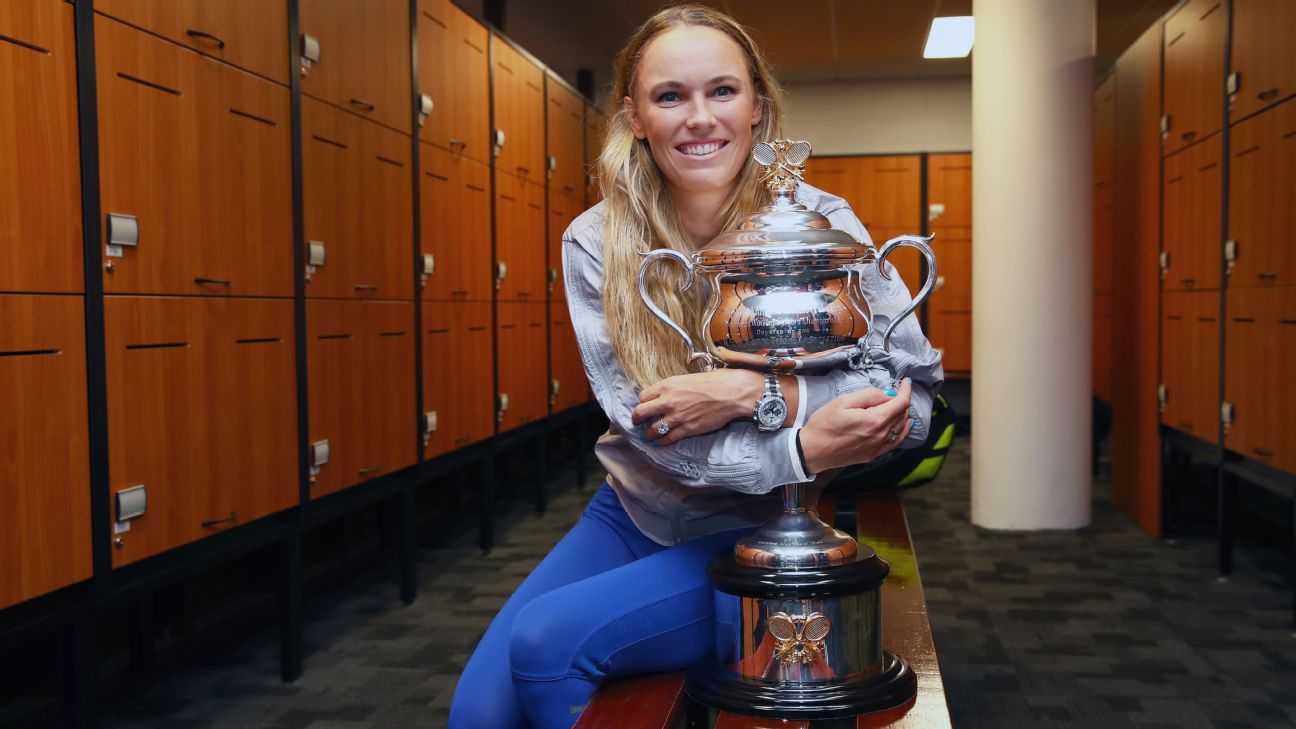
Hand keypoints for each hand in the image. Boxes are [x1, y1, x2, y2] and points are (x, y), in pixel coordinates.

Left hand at [631, 369, 763, 445]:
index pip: (644, 395)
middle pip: (641, 412)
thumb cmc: (716, 381)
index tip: (645, 405)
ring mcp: (677, 417)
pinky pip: (669, 438)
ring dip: (647, 434)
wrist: (732, 393)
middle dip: (637, 418)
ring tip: (645, 436)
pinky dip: (662, 442)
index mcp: (668, 385)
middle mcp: (668, 401)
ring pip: (653, 429)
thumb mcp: (690, 377)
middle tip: (636, 421)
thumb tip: (672, 392)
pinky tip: (659, 443)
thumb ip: (676, 387)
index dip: (643, 401)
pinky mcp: (687, 429)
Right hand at [800, 378, 913, 472]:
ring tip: (899, 403)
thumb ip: (869, 395)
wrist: (812, 451)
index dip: (906, 389)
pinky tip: (905, 425)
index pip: (901, 402)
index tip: (906, 381)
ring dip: (903, 413)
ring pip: (901, 427)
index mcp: (875, 419)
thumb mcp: (843, 401)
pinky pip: (895, 442)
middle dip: (903, 399)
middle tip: (897, 390)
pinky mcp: (873, 454)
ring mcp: (878, 446)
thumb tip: (887, 394)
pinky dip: (904, 432)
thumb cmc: (824, 425)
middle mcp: (880, 435)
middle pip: (902, 414)